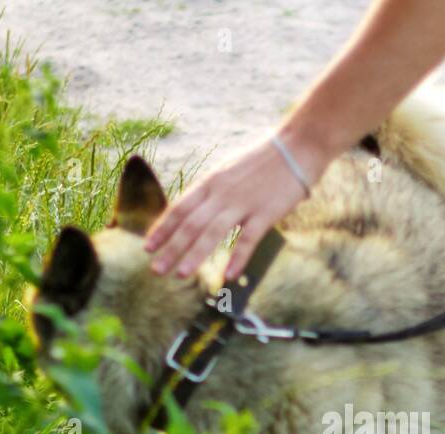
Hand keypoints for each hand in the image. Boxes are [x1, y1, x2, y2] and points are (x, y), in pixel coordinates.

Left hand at [144, 133, 312, 280]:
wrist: (295, 147)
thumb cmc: (262, 160)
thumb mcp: (229, 170)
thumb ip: (213, 190)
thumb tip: (196, 209)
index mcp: (210, 182)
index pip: (179, 208)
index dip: (162, 229)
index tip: (148, 247)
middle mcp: (222, 193)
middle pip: (190, 224)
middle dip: (171, 248)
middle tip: (157, 270)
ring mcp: (243, 203)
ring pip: (212, 232)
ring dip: (195, 255)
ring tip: (181, 274)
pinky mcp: (266, 212)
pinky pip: (248, 239)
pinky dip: (238, 257)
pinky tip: (228, 275)